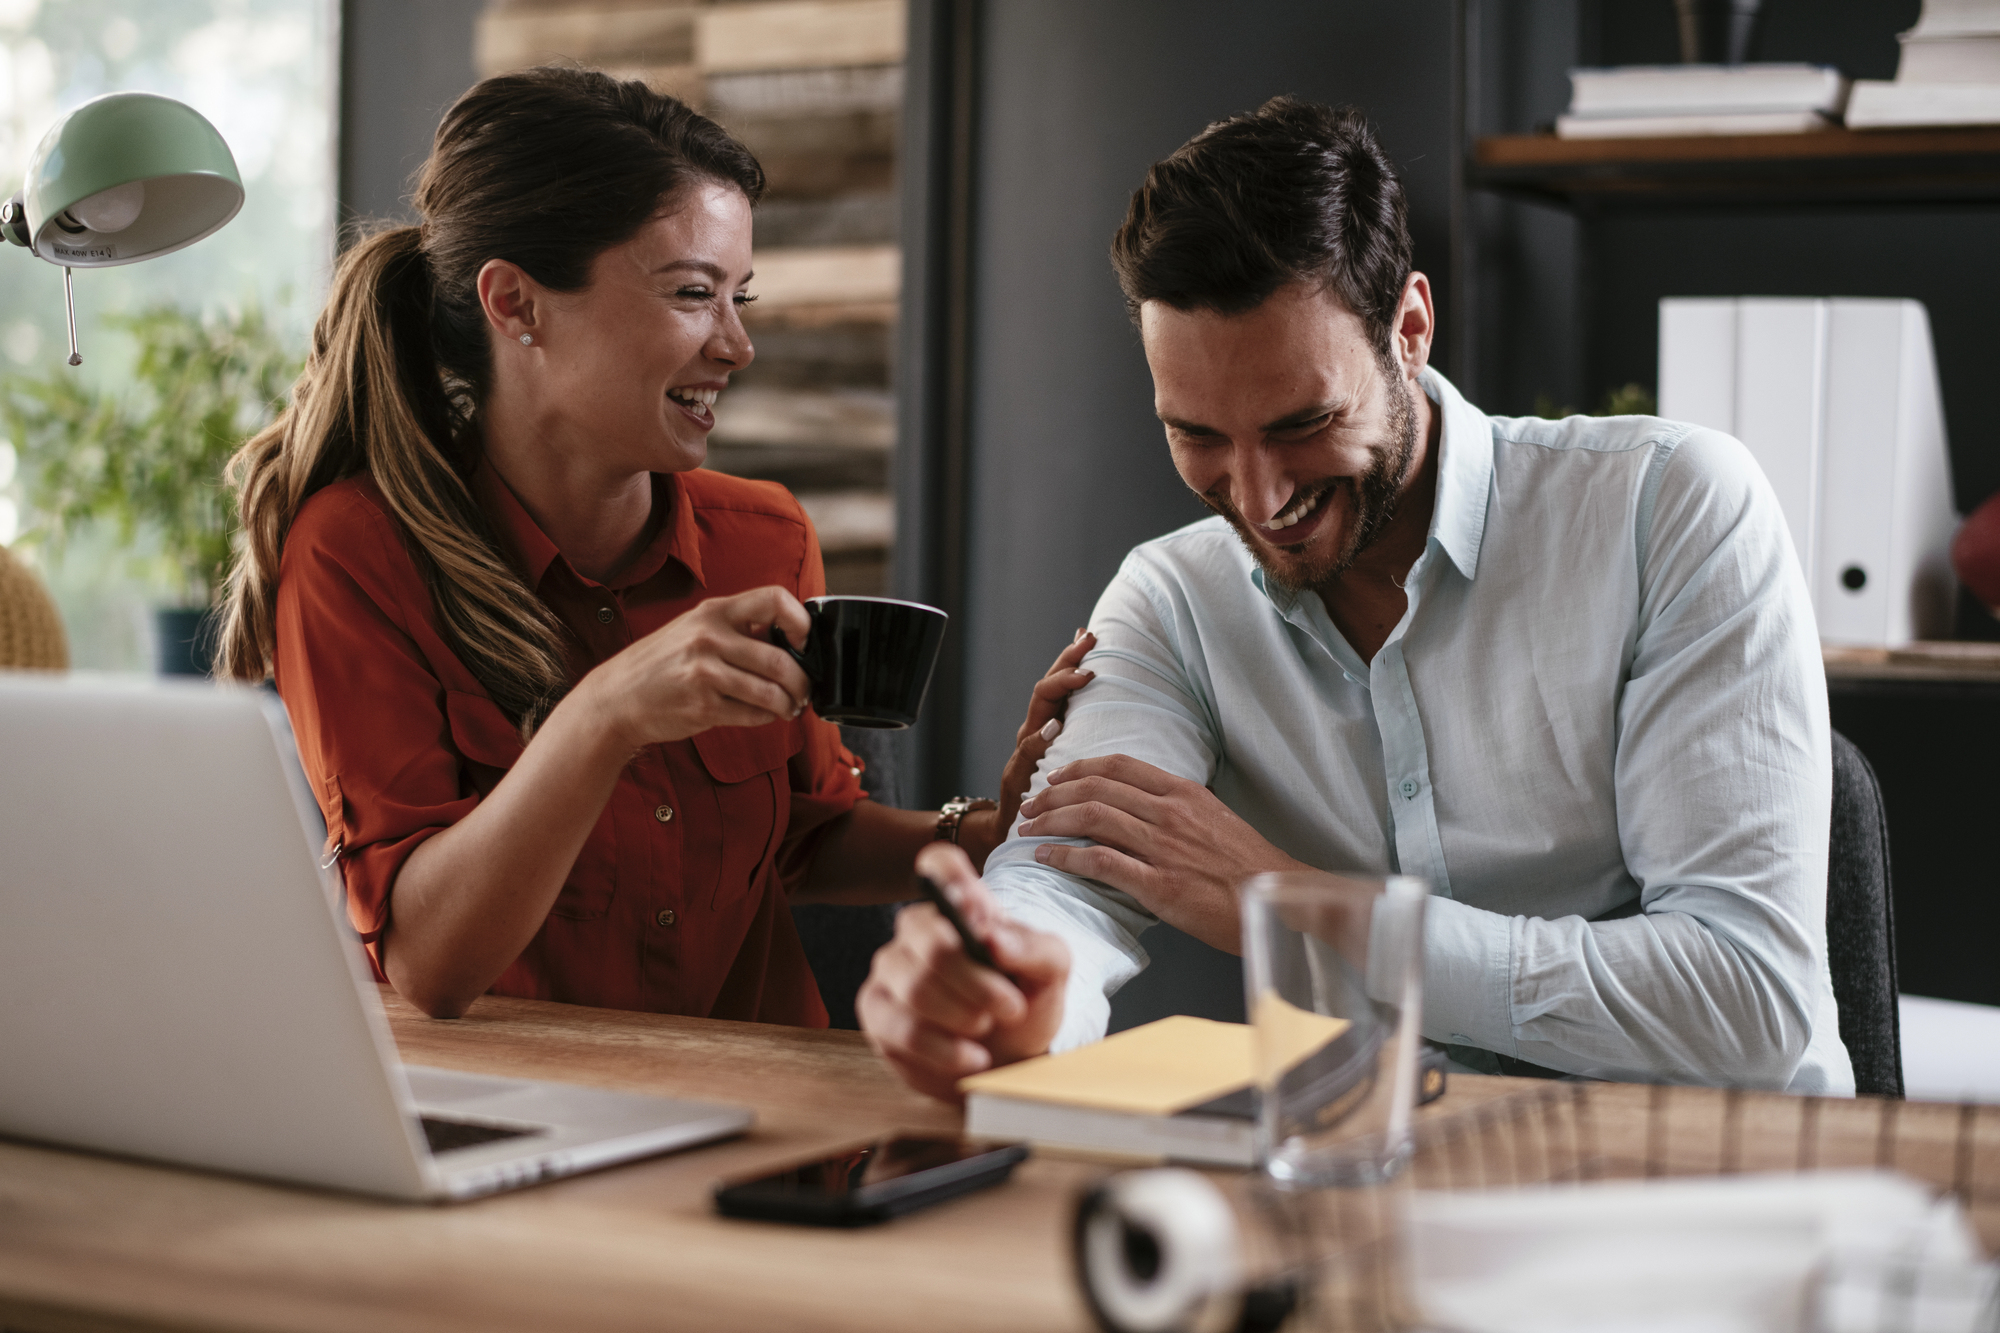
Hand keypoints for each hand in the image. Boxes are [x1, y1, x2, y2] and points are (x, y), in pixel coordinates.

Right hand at [580, 586, 812, 748]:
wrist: (615, 698)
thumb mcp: (692, 629)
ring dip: (789, 704)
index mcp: (713, 612)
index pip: (774, 600)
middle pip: (780, 659)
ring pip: (771, 692)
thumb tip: (790, 640)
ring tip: (789, 707)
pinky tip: (762, 715)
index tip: (803, 642)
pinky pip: (753, 714)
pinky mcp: (703, 706)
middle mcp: (709, 638)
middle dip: (802, 681)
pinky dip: (765, 717)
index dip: (800, 622)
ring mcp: (705, 673)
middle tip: (804, 690)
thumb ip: (735, 628)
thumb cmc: (660, 664)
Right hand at [857, 843, 1069, 1101]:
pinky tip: (972, 1056)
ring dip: (962, 1016)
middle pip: (931, 940)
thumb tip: (991, 938)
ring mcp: (890, 968)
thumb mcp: (1051, 973)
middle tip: (1010, 1007)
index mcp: (961, 904)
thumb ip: (1032, 948)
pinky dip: (944, 1049)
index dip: (948, 877)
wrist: (1011, 1060)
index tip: (975, 910)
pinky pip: (901, 1029)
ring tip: (986, 1029)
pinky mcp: (875, 1013)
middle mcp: (918, 929)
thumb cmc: (1026, 1002)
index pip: (938, 864)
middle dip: (977, 982)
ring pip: (915, 987)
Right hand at [956, 629, 1096, 869]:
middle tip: (1087, 640)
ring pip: (1036, 712)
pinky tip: (1053, 729)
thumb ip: (1090, 745)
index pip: (1063, 684)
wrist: (1012, 841)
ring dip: (1057, 690)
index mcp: (1052, 729)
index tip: (1089, 633)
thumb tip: (1125, 725)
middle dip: (1066, 661)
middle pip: (1048, 688)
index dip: (1074, 657)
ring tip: (1079, 675)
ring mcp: (1023, 755)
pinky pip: (1025, 755)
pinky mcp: (1015, 780)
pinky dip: (1039, 740)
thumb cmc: (1053, 806)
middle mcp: (1034, 735)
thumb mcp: (1074, 770)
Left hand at [1016, 753, 1307, 953]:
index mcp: (1183, 793)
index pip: (1119, 767)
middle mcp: (1169, 813)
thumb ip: (1178, 808)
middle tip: (1030, 804)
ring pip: (1090, 819)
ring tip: (1028, 828)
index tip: (1055, 777)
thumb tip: (1143, 806)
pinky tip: (1044, 858)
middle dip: (1053, 794)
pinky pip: (1099, 863)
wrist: (1277, 900)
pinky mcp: (1157, 884)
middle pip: (1095, 789)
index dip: (1079, 768)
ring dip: (1050, 821)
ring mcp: (1162, 848)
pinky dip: (1064, 857)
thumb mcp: (1215, 819)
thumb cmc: (1248, 866)